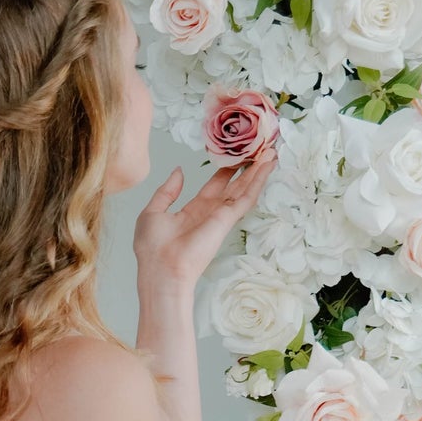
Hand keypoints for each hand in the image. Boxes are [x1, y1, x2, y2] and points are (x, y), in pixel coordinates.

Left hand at [134, 148, 278, 303]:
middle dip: (246, 169)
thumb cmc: (152, 247)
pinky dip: (258, 181)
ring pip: (244, 190)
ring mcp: (220, 216)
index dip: (224, 172)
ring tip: (270, 153)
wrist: (161, 269)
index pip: (213, 187)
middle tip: (258, 151)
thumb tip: (178, 171)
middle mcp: (209, 213)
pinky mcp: (227, 220)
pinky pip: (246, 198)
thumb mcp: (153, 212)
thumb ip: (167, 191)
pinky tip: (267, 167)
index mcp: (192, 211)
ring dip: (257, 172)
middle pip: (233, 186)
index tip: (233, 156)